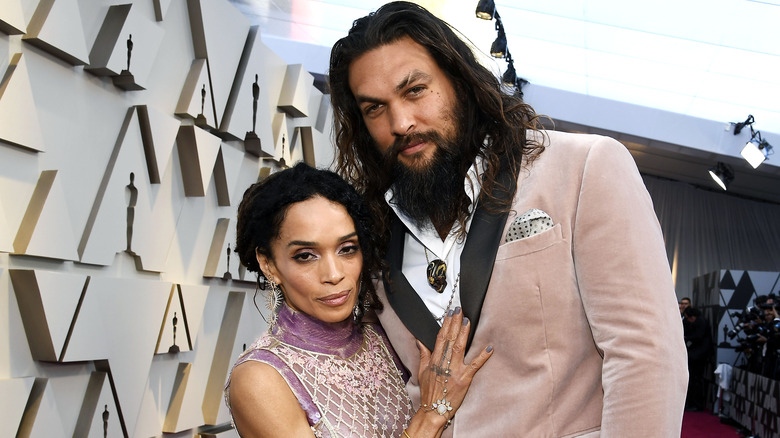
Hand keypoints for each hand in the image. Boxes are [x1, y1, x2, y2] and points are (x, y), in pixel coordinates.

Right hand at [417, 307, 492, 427]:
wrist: (433, 410)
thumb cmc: (429, 393)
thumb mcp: (422, 372)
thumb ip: (423, 355)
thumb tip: (420, 341)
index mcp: (435, 360)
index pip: (441, 337)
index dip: (446, 324)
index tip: (450, 313)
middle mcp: (444, 363)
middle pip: (450, 339)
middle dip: (455, 323)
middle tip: (459, 310)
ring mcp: (455, 370)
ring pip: (460, 348)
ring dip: (464, 333)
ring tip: (467, 320)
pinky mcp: (465, 379)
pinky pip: (475, 365)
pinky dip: (483, 356)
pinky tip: (489, 347)